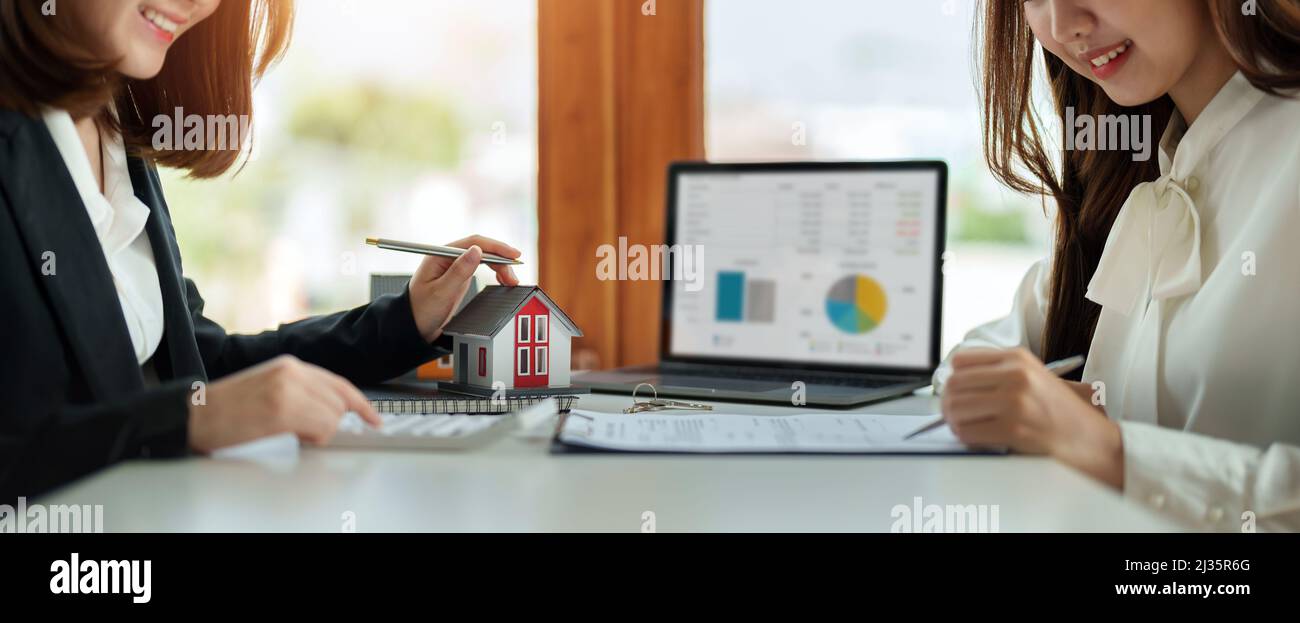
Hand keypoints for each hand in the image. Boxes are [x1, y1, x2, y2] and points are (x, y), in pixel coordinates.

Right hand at [188, 355, 380, 451]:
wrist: (194, 415)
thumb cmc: (227, 408)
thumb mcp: (269, 385)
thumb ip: (301, 390)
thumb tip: (331, 410)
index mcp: (290, 365)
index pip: (339, 384)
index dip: (360, 404)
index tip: (373, 418)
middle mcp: (293, 372)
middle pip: (340, 402)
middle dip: (331, 423)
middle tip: (306, 431)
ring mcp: (288, 390)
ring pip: (333, 417)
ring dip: (319, 432)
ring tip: (291, 431)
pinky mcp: (282, 410)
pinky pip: (321, 428)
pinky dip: (313, 438)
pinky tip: (291, 435)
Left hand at [408, 234, 520, 342]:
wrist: (413, 327)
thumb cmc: (421, 310)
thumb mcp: (441, 292)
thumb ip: (459, 271)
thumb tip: (477, 250)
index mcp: (439, 255)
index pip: (472, 242)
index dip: (495, 247)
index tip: (512, 255)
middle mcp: (447, 257)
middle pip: (481, 249)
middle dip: (501, 260)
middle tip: (514, 277)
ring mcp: (454, 265)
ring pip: (484, 258)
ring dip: (500, 267)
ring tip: (511, 281)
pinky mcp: (459, 275)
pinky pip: (481, 267)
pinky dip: (494, 272)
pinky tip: (502, 279)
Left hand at [941, 348, 1123, 487]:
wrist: (1091, 440)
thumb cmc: (1058, 412)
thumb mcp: (1032, 377)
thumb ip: (997, 372)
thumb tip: (953, 380)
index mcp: (1017, 358)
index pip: (961, 360)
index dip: (953, 378)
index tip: (957, 391)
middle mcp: (1015, 376)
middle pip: (954, 384)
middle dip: (947, 402)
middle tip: (953, 414)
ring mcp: (1015, 402)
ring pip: (955, 408)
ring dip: (953, 421)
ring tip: (964, 426)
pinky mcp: (1014, 429)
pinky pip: (967, 432)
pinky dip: (964, 437)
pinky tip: (976, 438)